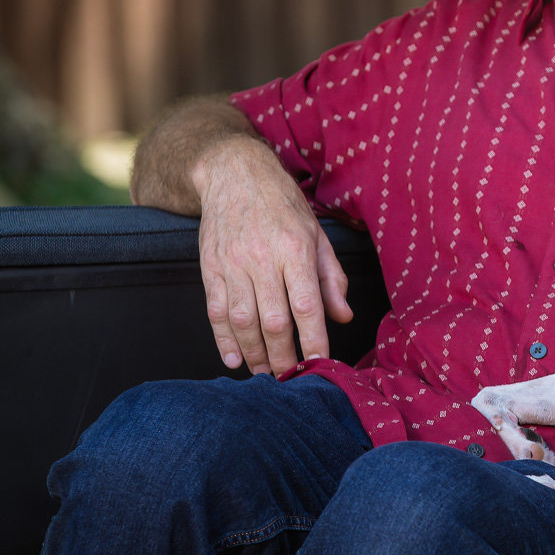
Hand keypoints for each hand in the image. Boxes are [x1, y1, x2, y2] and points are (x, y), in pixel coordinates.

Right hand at [194, 136, 352, 374]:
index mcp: (296, 249)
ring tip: (266, 374)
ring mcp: (233, 265)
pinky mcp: (211, 268)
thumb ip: (331, 278)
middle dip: (283, 357)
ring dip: (255, 354)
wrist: (234, 174)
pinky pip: (215, 312)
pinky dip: (223, 340)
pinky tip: (234, 359)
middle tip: (291, 379)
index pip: (307, 305)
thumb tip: (343, 317)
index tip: (321, 365)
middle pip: (273, 321)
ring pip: (243, 321)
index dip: (313, 340)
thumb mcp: (317, 233)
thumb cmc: (282, 204)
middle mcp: (263, 259)